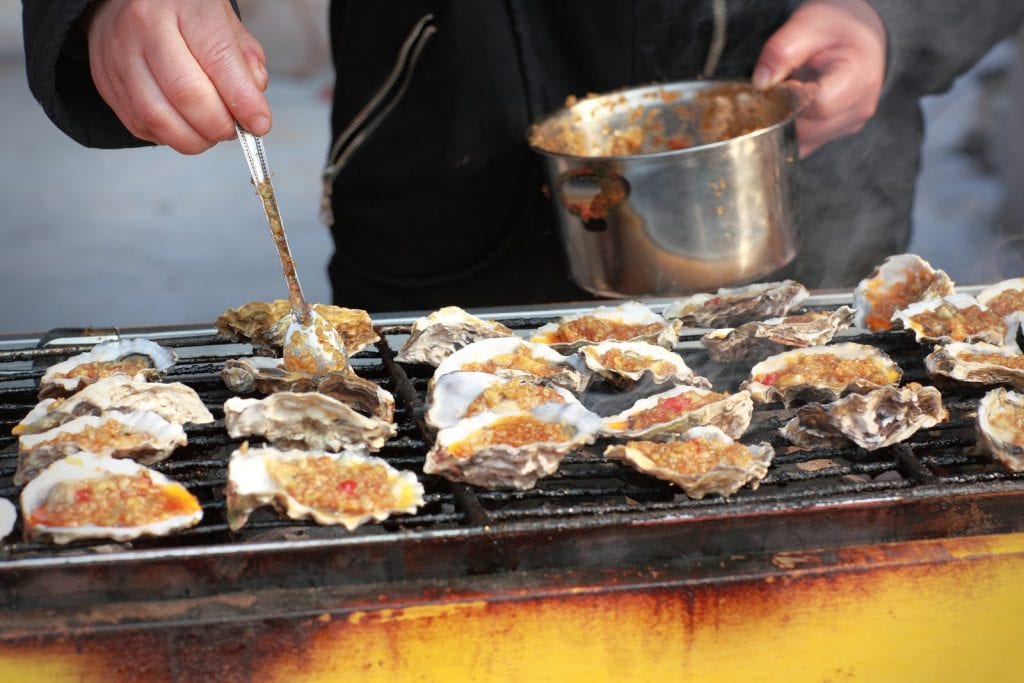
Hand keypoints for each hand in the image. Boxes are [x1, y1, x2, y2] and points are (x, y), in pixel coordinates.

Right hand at [85, 0, 270, 153]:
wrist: (126, 3)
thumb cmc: (184, 15)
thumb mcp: (223, 21)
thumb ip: (245, 61)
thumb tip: (253, 108)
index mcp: (182, 4)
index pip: (217, 57)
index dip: (243, 100)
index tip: (260, 124)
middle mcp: (145, 27)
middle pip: (186, 93)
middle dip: (218, 125)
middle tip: (233, 130)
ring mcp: (119, 55)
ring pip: (158, 117)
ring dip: (194, 139)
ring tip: (210, 133)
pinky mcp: (106, 82)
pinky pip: (140, 125)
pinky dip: (169, 137)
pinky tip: (184, 127)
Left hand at [753, 0, 885, 156]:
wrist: (858, 37)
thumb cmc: (838, 28)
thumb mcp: (809, 24)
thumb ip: (783, 50)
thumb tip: (761, 83)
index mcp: (859, 79)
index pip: (818, 106)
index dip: (791, 97)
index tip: (783, 82)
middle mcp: (858, 109)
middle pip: (806, 129)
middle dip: (781, 112)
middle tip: (774, 89)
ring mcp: (848, 125)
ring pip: (802, 142)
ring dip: (782, 123)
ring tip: (783, 95)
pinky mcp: (835, 134)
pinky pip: (804, 144)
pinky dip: (787, 131)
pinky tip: (786, 109)